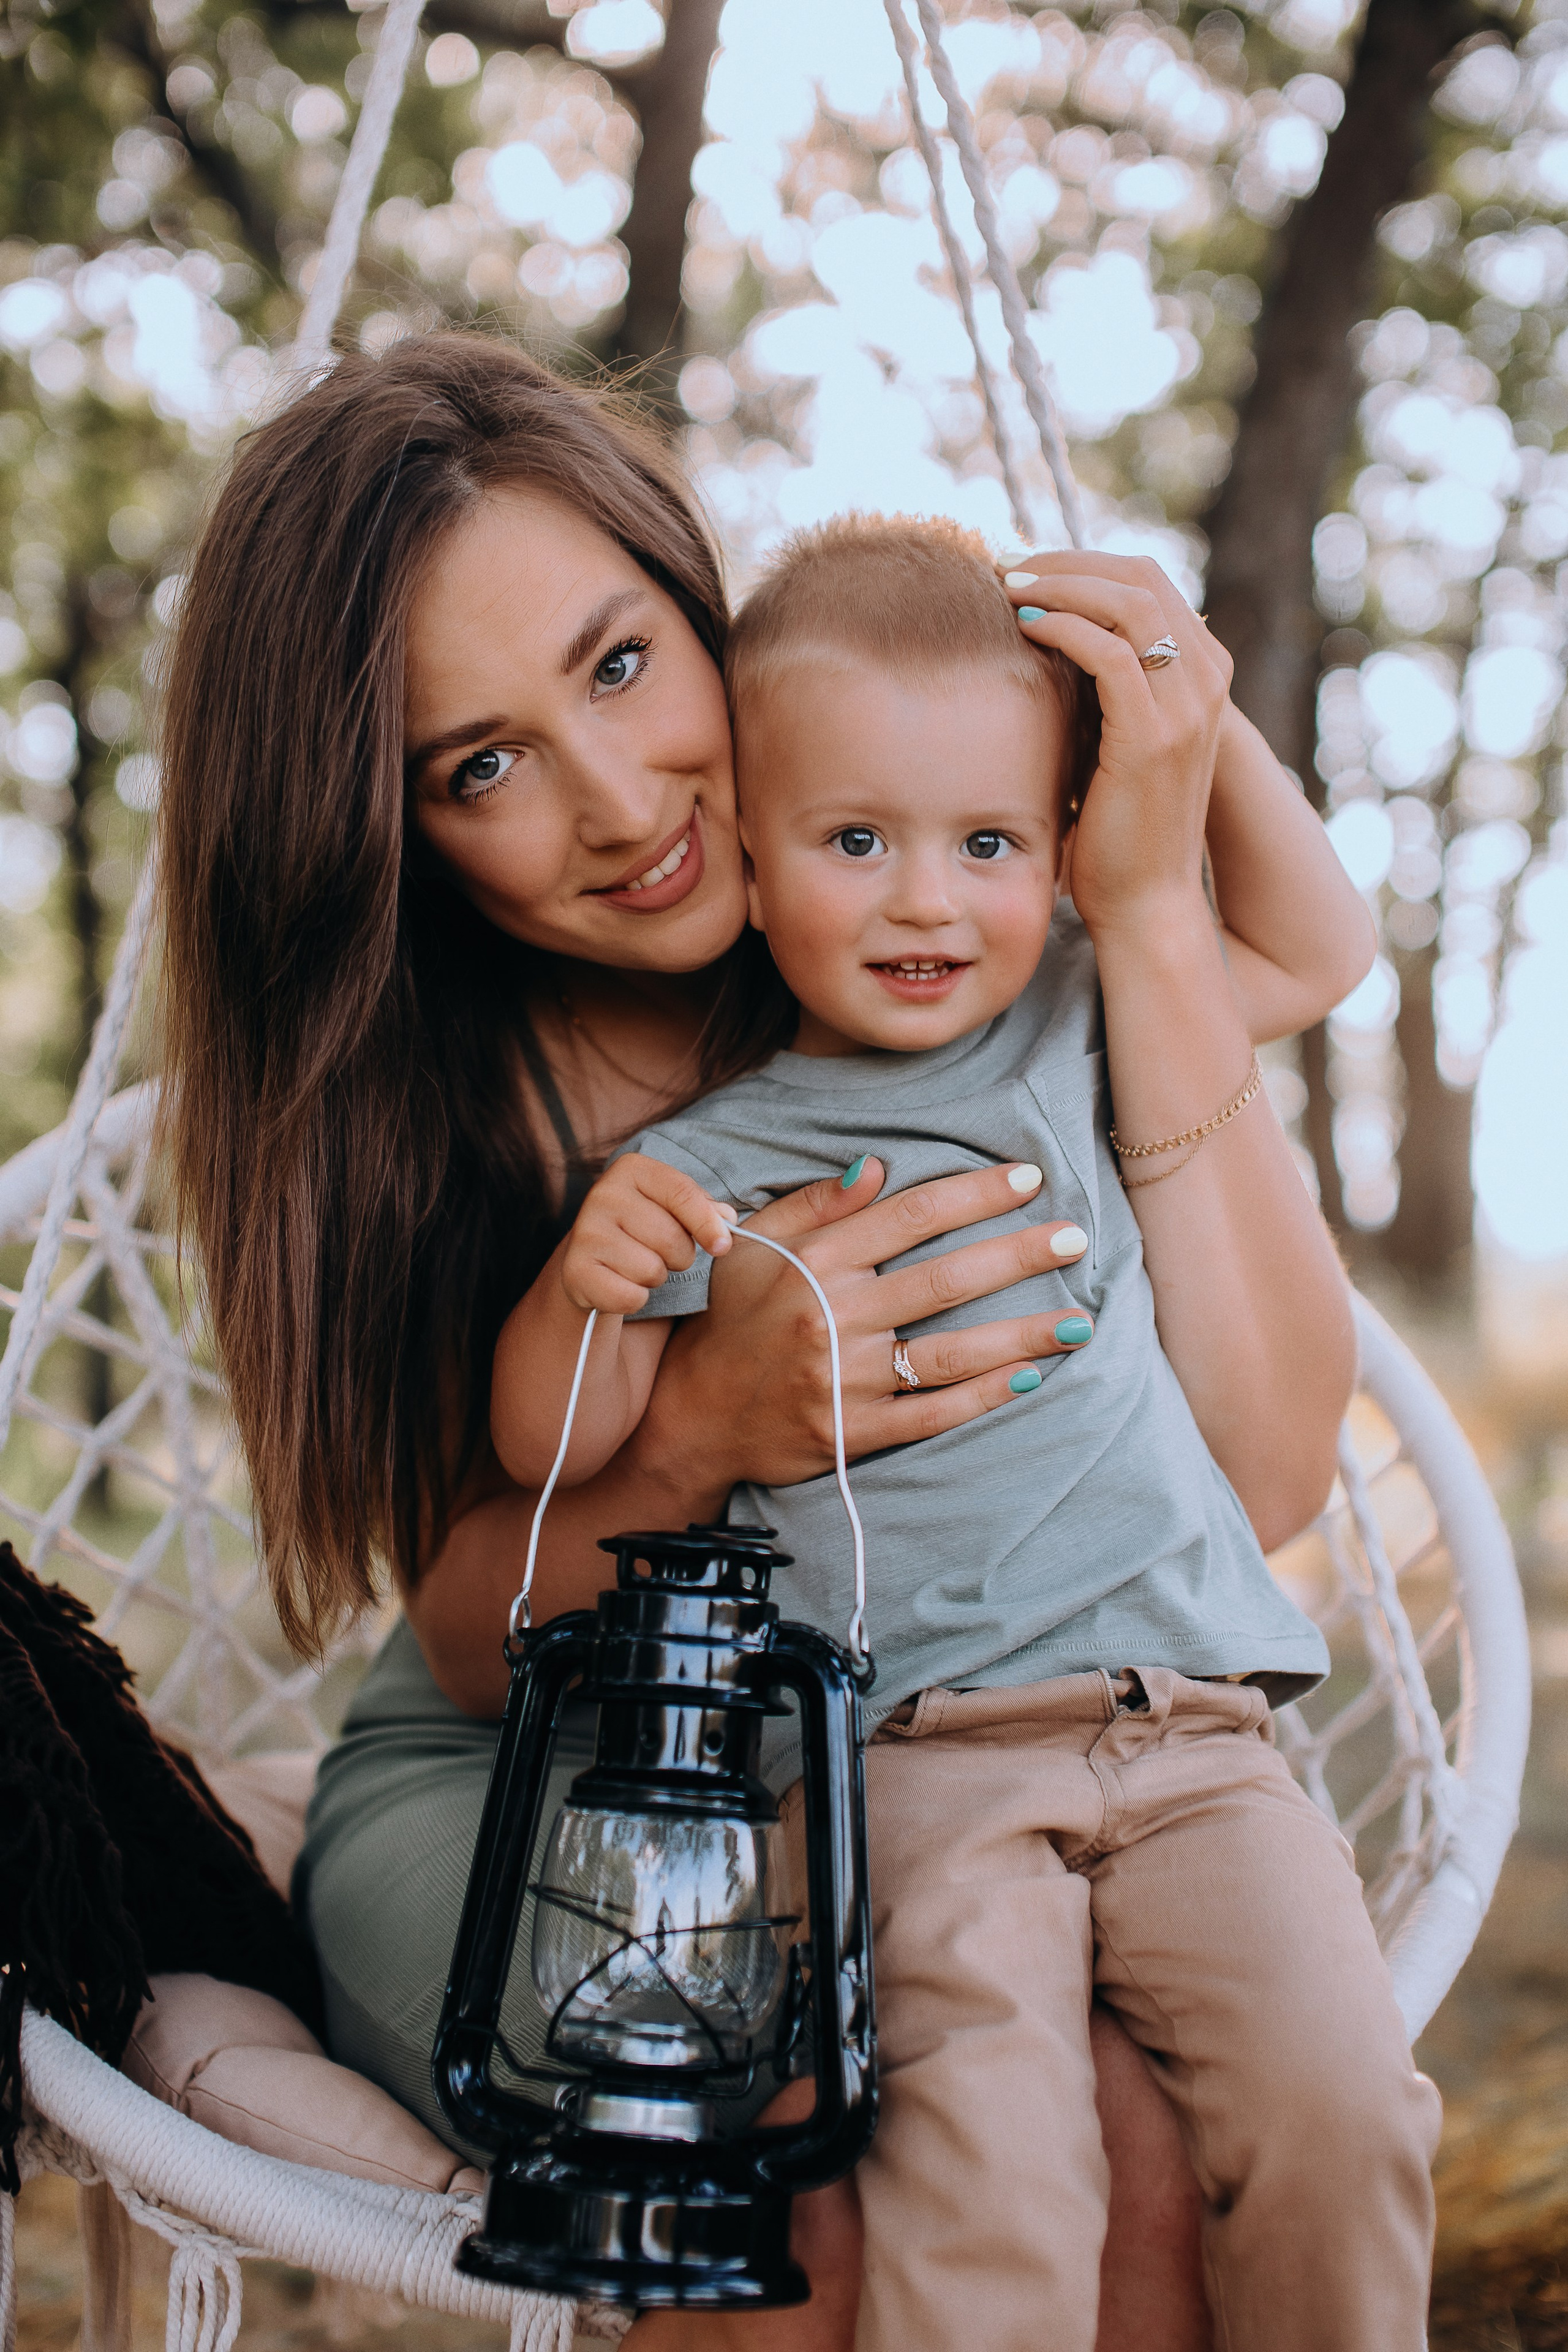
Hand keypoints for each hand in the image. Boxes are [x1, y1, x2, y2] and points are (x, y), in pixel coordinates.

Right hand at [560, 1154, 736, 1314]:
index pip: (682, 1192)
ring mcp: (585, 1232)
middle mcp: (602, 1194)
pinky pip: (631, 1296)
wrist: (590, 1261)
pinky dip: (634, 1299)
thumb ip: (704, 1210)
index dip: (708, 1223)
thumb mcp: (672, 1209)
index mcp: (631, 1169)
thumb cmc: (642, 1230)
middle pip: (672, 1238)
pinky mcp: (575, 1270)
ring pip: (652, 1270)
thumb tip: (727, 1219)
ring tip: (636, 1265)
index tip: (723, 1246)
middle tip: (660, 1253)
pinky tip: (620, 1284)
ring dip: (655, 1277)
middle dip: (679, 1256)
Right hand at [632, 1156, 1094, 1494]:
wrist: (691, 1416)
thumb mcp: (753, 1247)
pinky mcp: (853, 1433)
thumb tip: (875, 1164)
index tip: (1029, 1177)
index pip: (911, 1216)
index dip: (975, 1193)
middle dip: (1018, 1256)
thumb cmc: (730, 1319)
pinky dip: (984, 1397)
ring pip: (950, 1354)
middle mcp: (832, 1319)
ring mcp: (845, 1381)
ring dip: (1021, 1336)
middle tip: (1077, 1238)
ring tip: (1079, 1320)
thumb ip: (814, 1205)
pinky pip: (932, 1414)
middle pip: (944, 1280)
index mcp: (813, 1264)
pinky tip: (1031, 1377)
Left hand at [1004, 552, 1231, 944]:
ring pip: (1129, 603)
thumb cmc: (1117, 827)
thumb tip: (1047, 633)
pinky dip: (1064, 627)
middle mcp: (1206, 681)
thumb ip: (1100, 686)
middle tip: (1008, 565)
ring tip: (1006, 587)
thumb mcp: (1112, 739)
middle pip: (1142, 577)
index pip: (1149, 582)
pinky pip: (1111, 653)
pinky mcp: (1153, 739)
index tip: (1028, 566)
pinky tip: (1024, 628)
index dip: (1085, 562)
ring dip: (1061, 584)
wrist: (1145, 902)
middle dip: (1069, 561)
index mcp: (1203, 675)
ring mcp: (1187, 709)